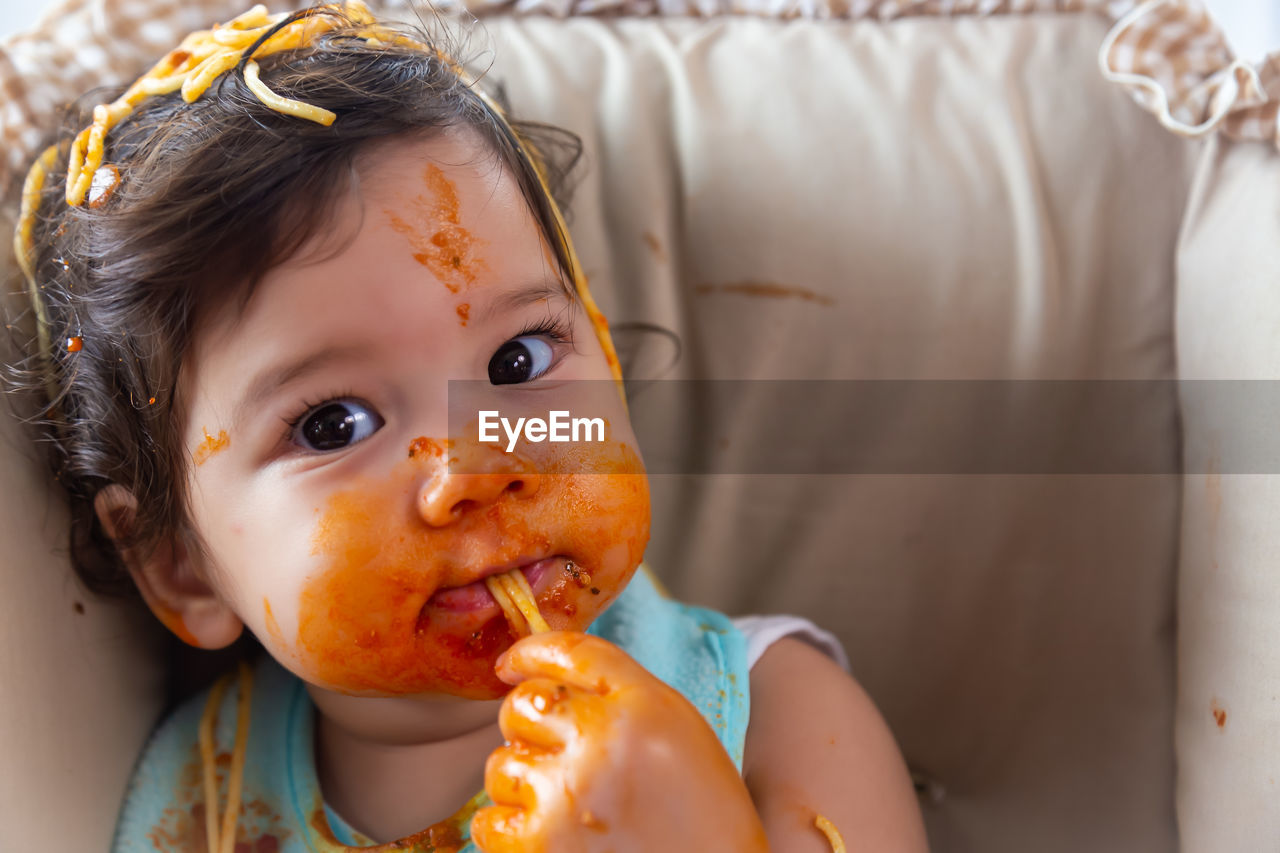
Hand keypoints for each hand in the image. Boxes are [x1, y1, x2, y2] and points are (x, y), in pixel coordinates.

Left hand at [471, 632, 769, 852]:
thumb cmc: (703, 817)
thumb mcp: (683, 734)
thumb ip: (624, 698)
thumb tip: (551, 681)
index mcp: (643, 706)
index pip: (570, 652)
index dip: (530, 651)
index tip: (511, 663)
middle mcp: (601, 739)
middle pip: (521, 706)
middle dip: (527, 727)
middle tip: (553, 755)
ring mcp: (567, 794)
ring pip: (500, 765)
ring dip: (519, 783)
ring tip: (561, 806)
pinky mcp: (541, 846)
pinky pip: (488, 821)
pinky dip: (505, 830)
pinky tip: (544, 836)